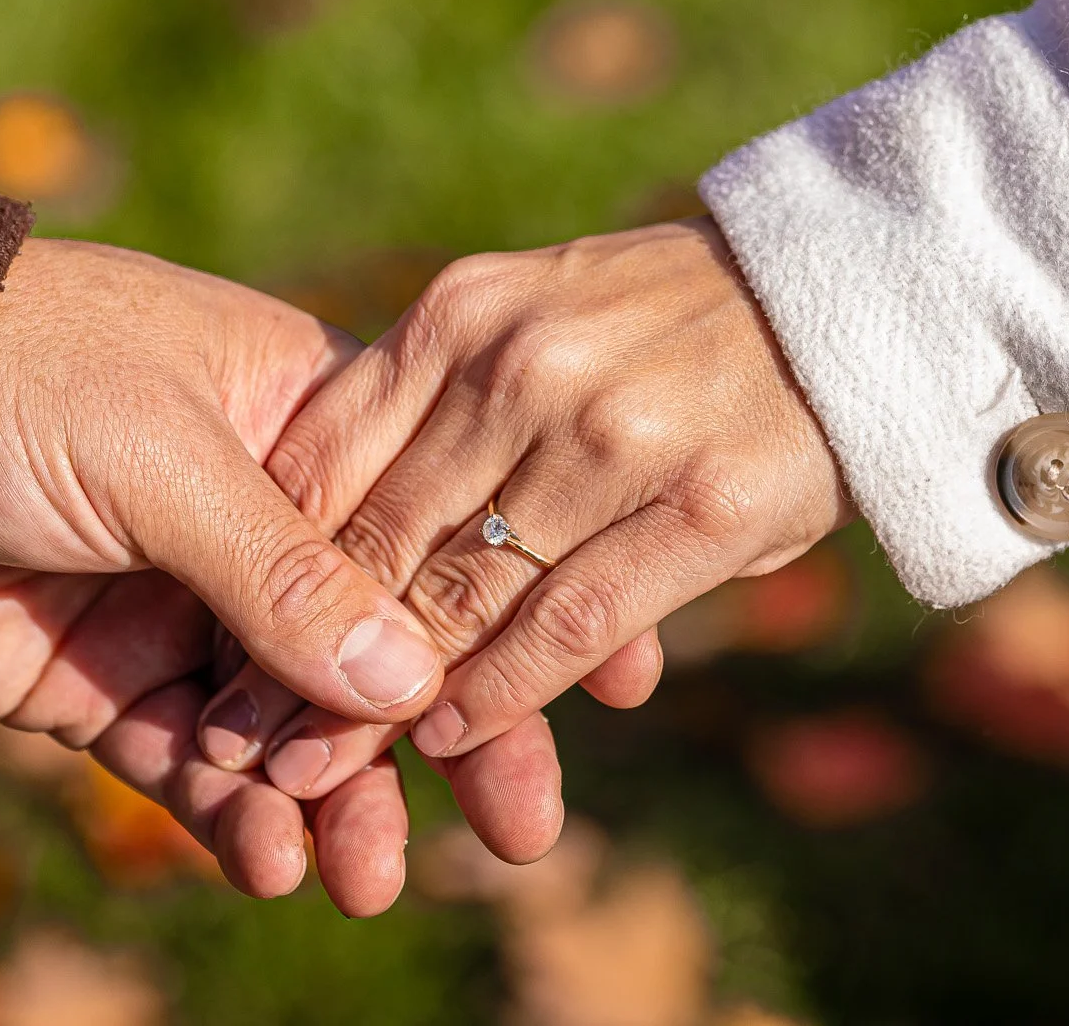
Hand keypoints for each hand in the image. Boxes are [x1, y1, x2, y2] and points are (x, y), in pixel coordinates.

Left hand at [0, 238, 563, 911]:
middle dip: (448, 733)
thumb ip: (285, 571)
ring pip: (293, 721)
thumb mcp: (158, 452)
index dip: (516, 604)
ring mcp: (181, 603)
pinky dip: (231, 818)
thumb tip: (414, 679)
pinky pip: (192, 763)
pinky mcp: (102, 680)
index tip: (607, 681)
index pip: (437, 524)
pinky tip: (264, 861)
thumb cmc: (3, 375)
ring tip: (366, 879)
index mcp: (298, 417)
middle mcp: (257, 515)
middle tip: (524, 832)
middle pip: (382, 641)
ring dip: (336, 800)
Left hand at [194, 218, 851, 799]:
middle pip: (374, 541)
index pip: (322, 458)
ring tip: (319, 773)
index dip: (262, 566)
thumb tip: (308, 518)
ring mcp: (607, 437)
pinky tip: (453, 737)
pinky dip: (499, 692)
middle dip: (294, 656)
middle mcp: (518, 367)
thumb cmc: (667, 320)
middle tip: (241, 741)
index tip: (214, 649)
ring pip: (457, 596)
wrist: (853, 295)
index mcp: (460, 315)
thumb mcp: (522, 316)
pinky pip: (564, 623)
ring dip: (379, 702)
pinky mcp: (696, 509)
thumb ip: (426, 402)